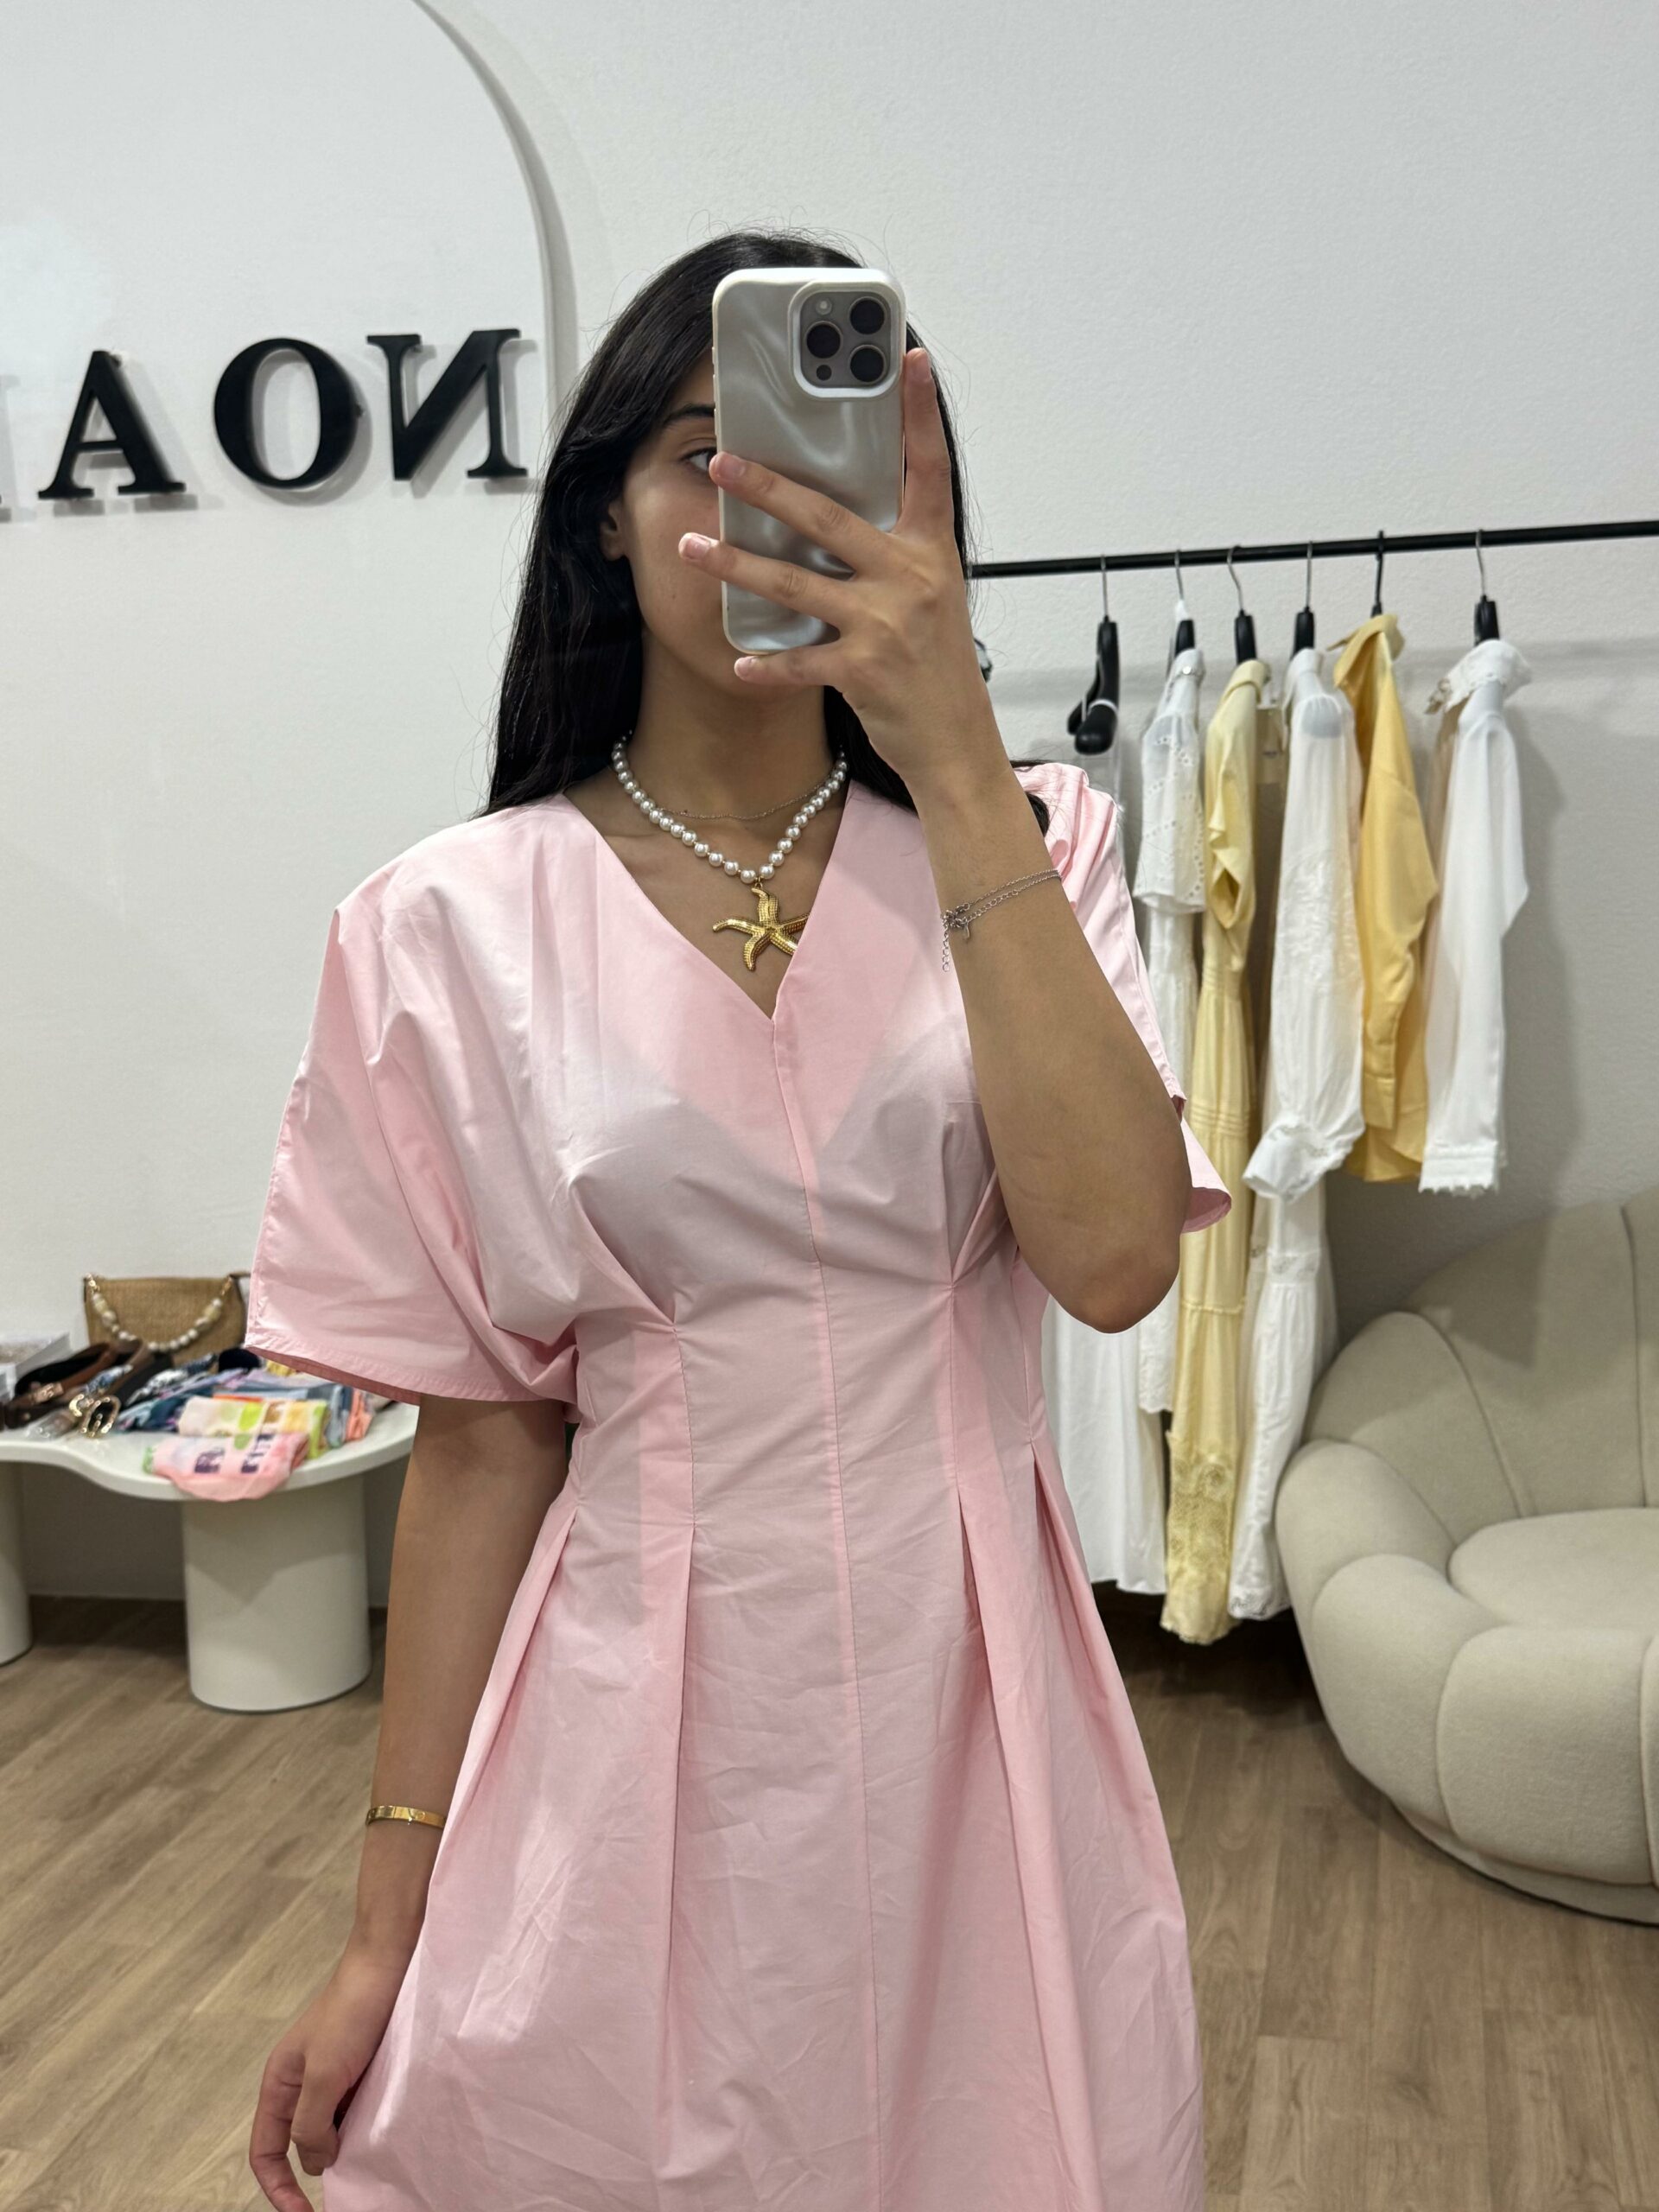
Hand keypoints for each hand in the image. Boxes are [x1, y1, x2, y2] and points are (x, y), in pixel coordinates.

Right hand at [247, 1932, 413, 2206]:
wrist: (389, 1965)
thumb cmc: (352, 2011)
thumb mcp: (324, 2074)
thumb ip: (311, 2124)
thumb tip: (316, 2163)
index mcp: (279, 2084)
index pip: (265, 2152)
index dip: (278, 2189)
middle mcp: (302, 2085)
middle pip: (299, 2146)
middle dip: (317, 2170)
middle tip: (347, 2189)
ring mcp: (333, 2079)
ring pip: (331, 2132)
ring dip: (346, 2150)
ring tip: (368, 2162)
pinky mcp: (361, 2073)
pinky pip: (356, 2114)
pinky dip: (365, 2129)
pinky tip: (382, 2135)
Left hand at [678, 346, 1005, 794]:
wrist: (956, 741)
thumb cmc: (938, 669)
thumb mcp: (932, 597)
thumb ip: (893, 555)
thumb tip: (836, 522)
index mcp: (929, 552)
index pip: (929, 468)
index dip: (920, 413)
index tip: (908, 361)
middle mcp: (909, 579)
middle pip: (827, 519)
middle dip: (767, 489)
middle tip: (721, 462)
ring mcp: (885, 624)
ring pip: (794, 584)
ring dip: (735, 566)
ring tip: (690, 547)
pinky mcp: (863, 670)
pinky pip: (799, 661)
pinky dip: (766, 664)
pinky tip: (739, 659)